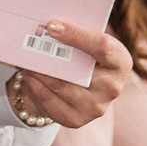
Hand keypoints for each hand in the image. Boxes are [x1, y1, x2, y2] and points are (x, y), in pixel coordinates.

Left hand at [5, 23, 132, 130]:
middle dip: (51, 54)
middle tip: (31, 41)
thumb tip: (50, 26)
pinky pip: (50, 100)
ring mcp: (96, 107)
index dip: (77, 35)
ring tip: (25, 57)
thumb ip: (76, 34)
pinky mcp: (76, 119)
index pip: (103, 47)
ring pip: (60, 85)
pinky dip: (36, 85)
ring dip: (39, 70)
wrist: (79, 89)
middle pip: (78, 69)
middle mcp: (113, 88)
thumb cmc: (84, 57)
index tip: (52, 26)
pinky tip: (28, 74)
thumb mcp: (87, 43)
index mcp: (120, 63)